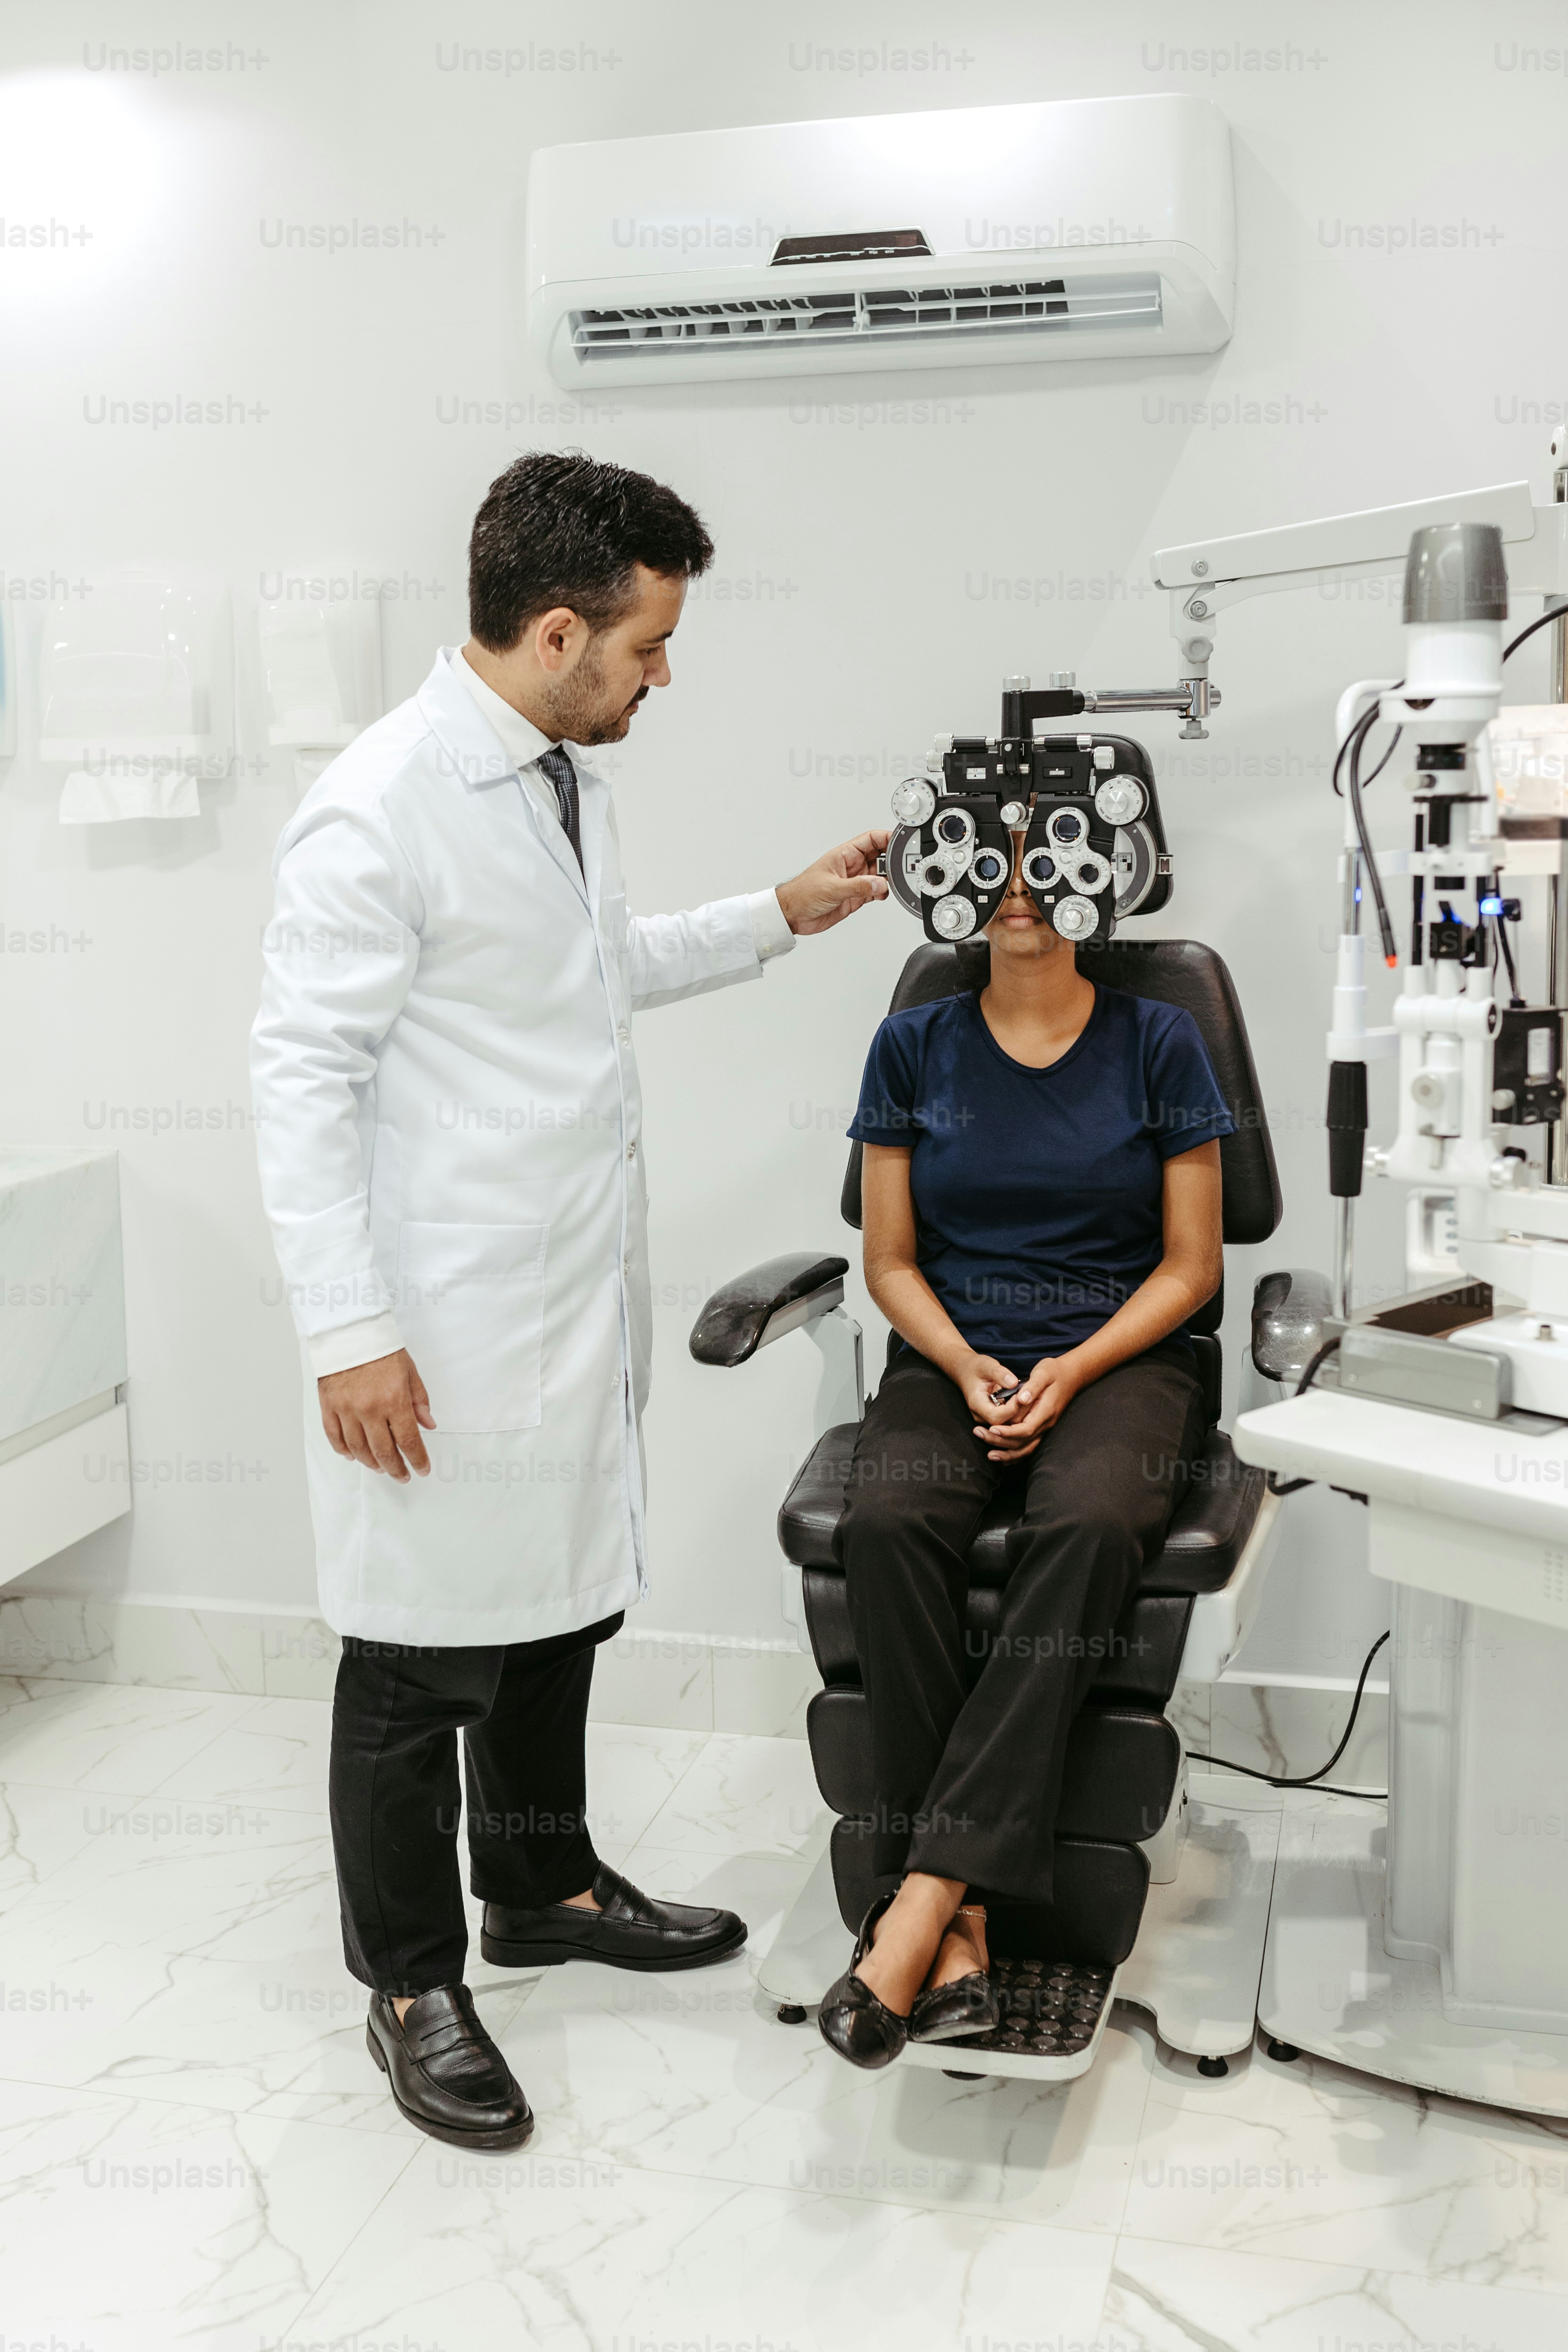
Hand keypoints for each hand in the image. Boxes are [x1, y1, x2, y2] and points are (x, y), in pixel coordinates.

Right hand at [319, 1348, 434, 1480]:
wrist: (350, 1333)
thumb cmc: (382, 1350)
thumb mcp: (410, 1372)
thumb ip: (419, 1401)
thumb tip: (428, 1425)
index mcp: (394, 1400)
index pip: (408, 1441)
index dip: (417, 1459)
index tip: (422, 1469)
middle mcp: (370, 1409)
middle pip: (383, 1451)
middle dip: (395, 1468)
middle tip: (402, 1476)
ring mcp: (347, 1410)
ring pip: (358, 1449)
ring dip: (371, 1463)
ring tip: (381, 1467)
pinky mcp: (329, 1407)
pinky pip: (335, 1438)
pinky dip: (344, 1451)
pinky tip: (354, 1456)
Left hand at [774, 830, 889, 935]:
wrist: (793, 915)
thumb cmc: (802, 893)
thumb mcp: (831, 888)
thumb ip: (858, 886)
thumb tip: (879, 884)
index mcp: (845, 854)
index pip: (871, 839)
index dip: (887, 837)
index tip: (900, 841)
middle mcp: (852, 866)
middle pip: (880, 856)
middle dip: (891, 860)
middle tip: (900, 867)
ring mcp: (855, 881)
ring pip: (880, 875)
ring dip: (888, 879)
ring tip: (891, 883)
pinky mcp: (855, 896)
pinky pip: (875, 891)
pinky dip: (882, 893)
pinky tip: (882, 895)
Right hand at [955, 1355, 1029, 1447]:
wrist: (966, 1371)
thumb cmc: (977, 1367)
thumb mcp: (987, 1365)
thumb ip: (999, 1373)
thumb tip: (1014, 1383)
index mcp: (976, 1404)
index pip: (996, 1417)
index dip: (1011, 1409)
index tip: (1021, 1395)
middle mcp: (980, 1416)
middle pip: (1003, 1425)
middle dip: (1019, 1412)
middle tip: (1029, 1398)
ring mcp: (986, 1419)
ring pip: (1007, 1426)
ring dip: (1021, 1414)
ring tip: (1029, 1399)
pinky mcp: (994, 1417)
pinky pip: (1008, 1421)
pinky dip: (1018, 1413)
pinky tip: (1026, 1401)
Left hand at [969, 1354, 1084, 1461]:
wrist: (1071, 1375)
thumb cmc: (1054, 1371)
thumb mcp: (1043, 1372)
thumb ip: (1033, 1386)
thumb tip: (1022, 1398)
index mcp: (1045, 1411)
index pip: (1025, 1429)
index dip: (1008, 1432)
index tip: (991, 1429)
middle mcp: (1046, 1423)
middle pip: (1022, 1442)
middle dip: (1000, 1442)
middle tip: (979, 1434)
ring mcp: (1045, 1428)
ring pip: (1026, 1449)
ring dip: (1008, 1454)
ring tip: (990, 1455)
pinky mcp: (1042, 1428)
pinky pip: (1029, 1446)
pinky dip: (1016, 1454)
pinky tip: (1003, 1457)